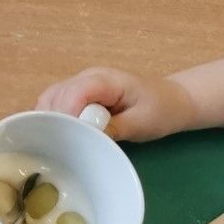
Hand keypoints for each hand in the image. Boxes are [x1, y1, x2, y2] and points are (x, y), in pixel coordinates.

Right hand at [35, 65, 197, 140]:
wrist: (173, 100)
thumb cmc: (162, 110)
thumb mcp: (143, 123)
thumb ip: (114, 128)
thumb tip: (86, 137)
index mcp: (105, 80)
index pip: (75, 92)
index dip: (66, 114)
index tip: (67, 139)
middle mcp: (87, 77)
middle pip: (56, 94)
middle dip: (54, 120)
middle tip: (59, 146)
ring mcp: (81, 83)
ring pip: (51, 98)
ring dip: (50, 119)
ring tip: (56, 142)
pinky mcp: (79, 93)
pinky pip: (56, 102)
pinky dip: (53, 118)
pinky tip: (58, 134)